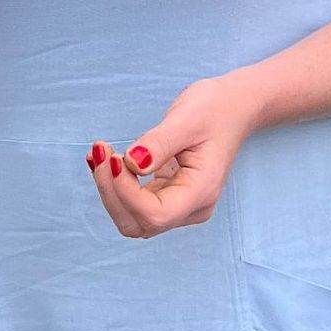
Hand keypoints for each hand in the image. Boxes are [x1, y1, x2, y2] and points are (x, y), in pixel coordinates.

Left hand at [85, 76, 258, 238]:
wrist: (231, 107)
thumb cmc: (214, 110)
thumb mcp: (187, 119)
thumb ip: (159, 144)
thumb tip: (130, 163)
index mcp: (201, 192)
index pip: (155, 215)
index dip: (126, 193)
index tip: (113, 158)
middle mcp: (191, 207)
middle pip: (138, 223)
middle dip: (112, 193)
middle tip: (100, 153)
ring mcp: (179, 204)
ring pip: (132, 217)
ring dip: (110, 189)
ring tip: (98, 153)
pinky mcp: (168, 194)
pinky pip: (134, 202)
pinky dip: (114, 184)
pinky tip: (102, 160)